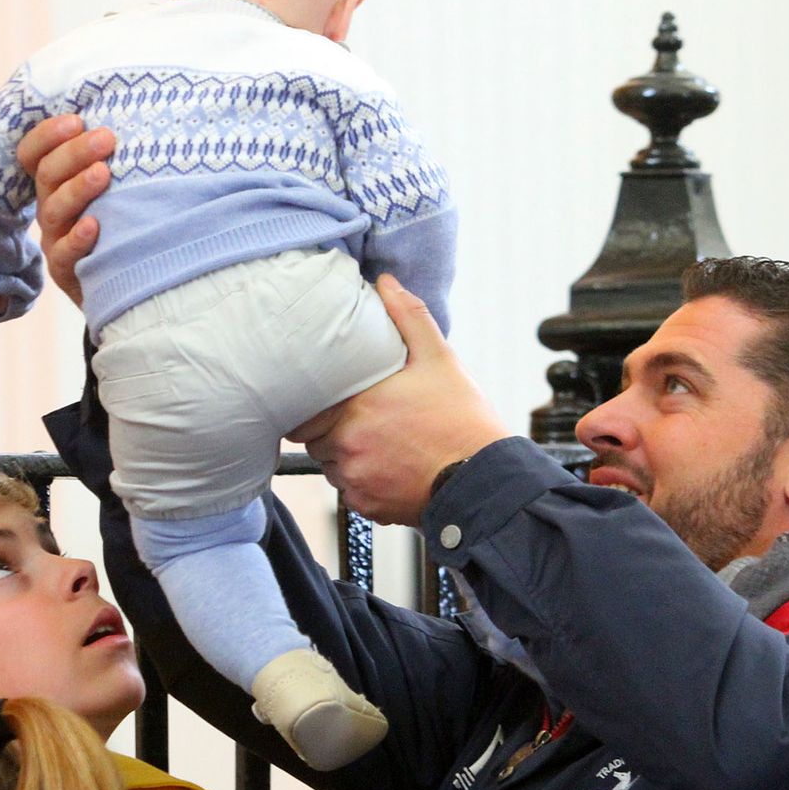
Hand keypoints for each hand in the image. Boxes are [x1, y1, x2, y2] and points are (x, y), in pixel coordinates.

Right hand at [15, 115, 115, 306]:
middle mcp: (51, 208)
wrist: (129, 284)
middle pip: (47, 175)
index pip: (34, 154)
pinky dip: (78, 238)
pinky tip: (95, 224)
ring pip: (53, 210)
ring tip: (103, 173)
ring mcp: (55, 239)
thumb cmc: (126, 223)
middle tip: (105, 138)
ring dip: (77, 189)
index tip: (76, 119)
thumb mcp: (118, 187)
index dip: (47, 135)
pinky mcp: (66, 272)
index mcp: (56, 184)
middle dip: (74, 153)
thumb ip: (115, 157)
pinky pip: (64, 254)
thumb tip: (143, 112)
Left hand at [302, 275, 509, 525]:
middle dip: (331, 429)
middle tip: (360, 421)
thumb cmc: (462, 420)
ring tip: (379, 444)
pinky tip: (390, 467)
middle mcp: (348, 446)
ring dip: (346, 456)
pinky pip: (349, 492)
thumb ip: (408, 317)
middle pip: (315, 439)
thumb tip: (386, 283)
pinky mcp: (367, 507)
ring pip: (331, 466)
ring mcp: (356, 480)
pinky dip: (362, 483)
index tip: (332, 399)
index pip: (304, 409)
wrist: (484, 480)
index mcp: (357, 407)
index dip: (315, 404)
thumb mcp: (439, 359)